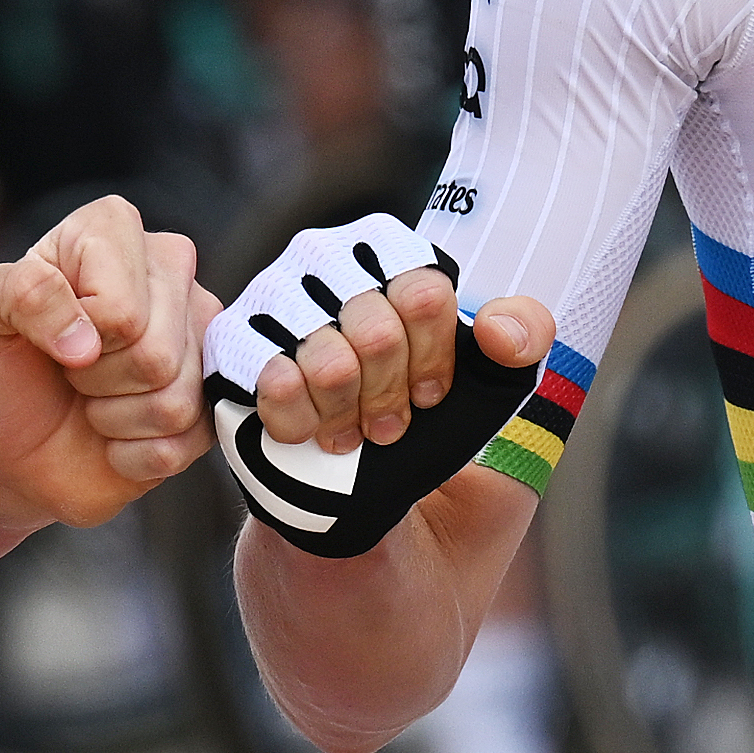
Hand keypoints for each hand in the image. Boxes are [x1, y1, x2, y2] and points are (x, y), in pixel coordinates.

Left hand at [0, 192, 207, 526]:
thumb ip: (16, 291)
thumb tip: (86, 341)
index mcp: (111, 231)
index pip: (122, 305)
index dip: (77, 335)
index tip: (48, 336)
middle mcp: (168, 273)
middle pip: (156, 353)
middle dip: (96, 380)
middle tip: (69, 372)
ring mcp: (196, 338)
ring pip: (176, 401)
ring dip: (114, 418)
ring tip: (89, 400)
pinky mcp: (208, 402)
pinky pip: (186, 442)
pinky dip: (133, 454)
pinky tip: (112, 434)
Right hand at [245, 251, 553, 458]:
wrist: (356, 500)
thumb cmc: (424, 429)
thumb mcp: (494, 384)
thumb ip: (522, 340)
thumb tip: (498, 330)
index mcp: (391, 252)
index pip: (424, 296)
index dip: (433, 362)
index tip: (430, 394)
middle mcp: (326, 258)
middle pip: (380, 332)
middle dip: (391, 399)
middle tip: (387, 426)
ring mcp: (272, 297)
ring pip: (331, 364)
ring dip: (349, 419)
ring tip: (348, 433)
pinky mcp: (231, 347)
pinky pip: (279, 385)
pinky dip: (304, 427)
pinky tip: (307, 431)